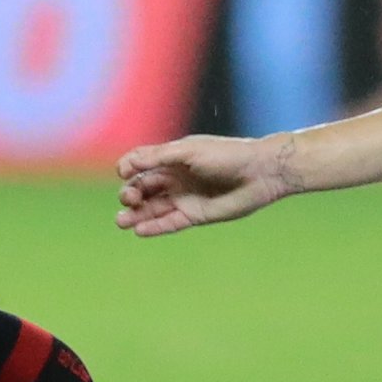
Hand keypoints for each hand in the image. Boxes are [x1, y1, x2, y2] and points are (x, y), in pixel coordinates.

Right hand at [113, 133, 293, 235]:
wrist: (260, 173)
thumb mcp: (188, 151)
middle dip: (129, 193)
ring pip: (152, 208)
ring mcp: (184, 198)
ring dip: (135, 214)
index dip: (128, 168)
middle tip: (129, 199)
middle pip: (142, 187)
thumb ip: (158, 157)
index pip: (140, 164)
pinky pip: (169, 223)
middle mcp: (174, 178)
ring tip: (121, 222)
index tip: (124, 172)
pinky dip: (154, 227)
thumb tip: (125, 165)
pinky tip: (139, 230)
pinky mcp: (194, 215)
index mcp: (171, 158)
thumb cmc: (226, 155)